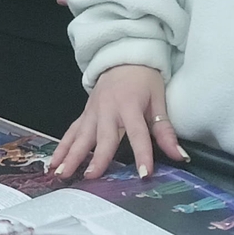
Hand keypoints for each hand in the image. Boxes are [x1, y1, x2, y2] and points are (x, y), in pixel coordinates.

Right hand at [51, 64, 185, 179]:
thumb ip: (165, 131)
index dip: (142, 154)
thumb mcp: (159, 101)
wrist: (122, 57)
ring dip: (71, 156)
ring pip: (80, 136)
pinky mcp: (84, 114)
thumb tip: (180, 156)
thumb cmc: (144, 80)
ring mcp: (93, 112)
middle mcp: (108, 109)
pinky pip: (71, 132)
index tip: (144, 174)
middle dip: (97, 158)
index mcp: (130, 105)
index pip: (138, 133)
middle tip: (90, 177)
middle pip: (103, 137)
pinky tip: (53, 164)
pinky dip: (61, 148)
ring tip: (63, 173)